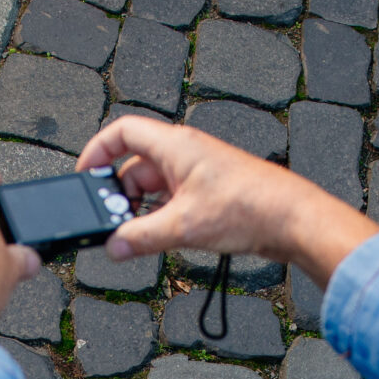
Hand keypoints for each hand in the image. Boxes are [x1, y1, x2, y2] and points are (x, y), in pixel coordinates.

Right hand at [77, 115, 378, 287]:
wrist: (294, 219)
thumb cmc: (248, 207)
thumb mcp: (183, 226)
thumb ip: (141, 236)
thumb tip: (113, 245)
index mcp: (175, 145)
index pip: (122, 132)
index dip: (98, 151)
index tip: (84, 177)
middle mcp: (185, 153)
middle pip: (135, 166)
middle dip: (120, 195)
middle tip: (111, 223)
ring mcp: (198, 173)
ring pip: (154, 187)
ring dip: (141, 211)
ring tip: (135, 238)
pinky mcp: (210, 193)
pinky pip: (173, 200)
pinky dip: (160, 217)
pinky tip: (160, 239)